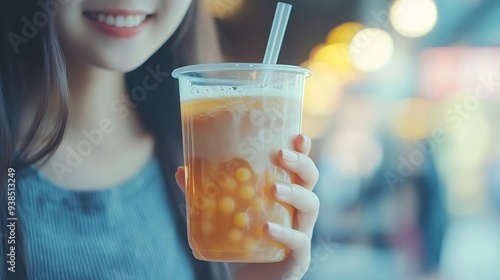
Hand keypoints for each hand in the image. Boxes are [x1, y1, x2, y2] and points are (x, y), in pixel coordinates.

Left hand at [175, 134, 319, 279]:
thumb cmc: (240, 243)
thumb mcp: (221, 214)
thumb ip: (205, 195)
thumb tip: (181, 170)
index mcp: (284, 193)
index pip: (297, 165)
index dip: (302, 150)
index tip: (297, 135)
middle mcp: (297, 209)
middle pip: (311, 179)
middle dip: (301, 163)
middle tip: (281, 155)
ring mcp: (302, 232)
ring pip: (311, 205)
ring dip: (294, 193)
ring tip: (274, 188)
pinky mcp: (298, 256)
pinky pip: (299, 241)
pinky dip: (284, 233)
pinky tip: (266, 228)